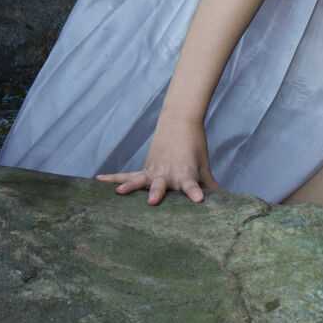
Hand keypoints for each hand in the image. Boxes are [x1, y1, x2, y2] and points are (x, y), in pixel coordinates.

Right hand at [98, 122, 217, 205]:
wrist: (180, 121)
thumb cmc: (194, 147)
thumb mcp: (203, 165)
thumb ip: (209, 184)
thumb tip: (224, 200)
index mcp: (185, 173)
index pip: (191, 185)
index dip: (194, 192)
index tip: (199, 199)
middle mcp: (167, 173)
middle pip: (161, 185)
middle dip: (157, 193)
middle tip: (153, 201)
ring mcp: (153, 171)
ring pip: (139, 180)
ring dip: (130, 186)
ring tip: (119, 192)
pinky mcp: (144, 169)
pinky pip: (126, 174)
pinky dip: (112, 178)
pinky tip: (98, 181)